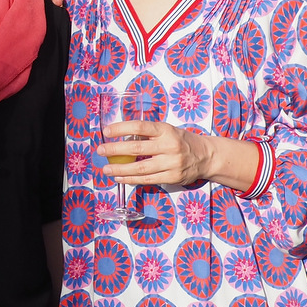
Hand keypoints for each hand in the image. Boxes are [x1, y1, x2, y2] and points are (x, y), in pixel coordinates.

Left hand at [98, 119, 214, 186]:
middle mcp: (169, 146)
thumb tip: (120, 138)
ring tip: (106, 168)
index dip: (121, 128)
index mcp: (166, 130)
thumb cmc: (181, 140)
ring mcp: (171, 163)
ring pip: (140, 168)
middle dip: (115, 150)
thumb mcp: (167, 130)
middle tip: (100, 150)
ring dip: (120, 168)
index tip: (107, 131)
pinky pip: (147, 179)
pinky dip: (131, 179)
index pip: (140, 127)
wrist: (206, 156)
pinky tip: (120, 177)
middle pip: (136, 148)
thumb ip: (148, 134)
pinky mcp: (172, 177)